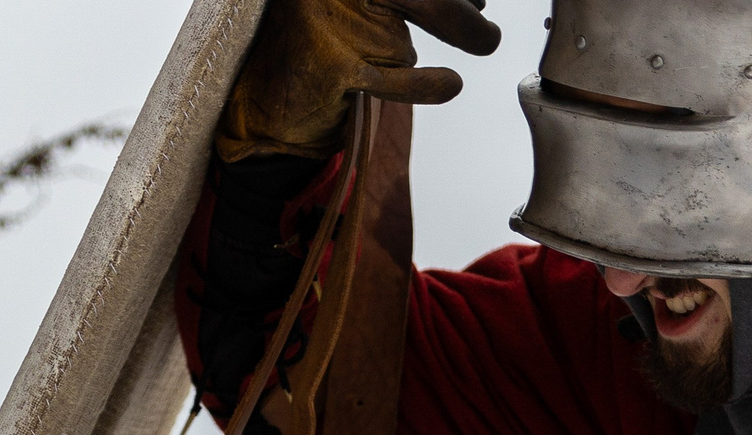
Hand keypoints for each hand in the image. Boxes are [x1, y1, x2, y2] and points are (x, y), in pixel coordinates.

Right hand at [216, 0, 501, 161]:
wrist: (262, 107)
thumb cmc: (314, 52)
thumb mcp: (359, 9)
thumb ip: (406, 0)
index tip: (479, 0)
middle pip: (419, 0)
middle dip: (460, 19)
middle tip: (489, 38)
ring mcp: (329, 19)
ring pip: (401, 39)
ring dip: (400, 59)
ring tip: (365, 67)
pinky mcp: (335, 64)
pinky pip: (399, 74)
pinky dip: (429, 85)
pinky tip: (449, 84)